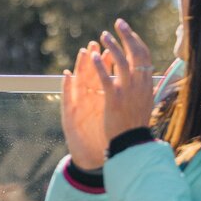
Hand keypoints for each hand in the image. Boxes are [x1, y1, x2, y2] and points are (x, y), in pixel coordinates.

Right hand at [60, 39, 107, 170]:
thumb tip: (134, 87)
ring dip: (80, 67)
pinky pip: (68, 99)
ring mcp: (79, 107)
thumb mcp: (115, 116)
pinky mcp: (70, 116)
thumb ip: (120, 100)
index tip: (116, 47)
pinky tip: (66, 75)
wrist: (93, 158)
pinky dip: (66, 86)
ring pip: (78, 83)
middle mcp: (89, 100)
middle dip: (94, 58)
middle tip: (97, 42)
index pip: (106, 75)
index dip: (110, 61)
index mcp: (101, 98)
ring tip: (83, 52)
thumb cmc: (106, 136)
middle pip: (91, 75)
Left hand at [88, 19, 156, 139]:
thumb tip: (145, 72)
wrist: (131, 141)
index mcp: (147, 84)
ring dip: (112, 46)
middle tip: (118, 22)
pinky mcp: (114, 99)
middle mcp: (140, 85)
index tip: (127, 30)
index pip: (145, 56)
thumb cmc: (135, 122)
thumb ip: (144, 85)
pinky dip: (100, 66)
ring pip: (122, 62)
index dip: (136, 40)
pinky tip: (93, 56)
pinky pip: (107, 78)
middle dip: (127, 35)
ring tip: (103, 35)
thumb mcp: (145, 101)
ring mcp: (128, 91)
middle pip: (136, 53)